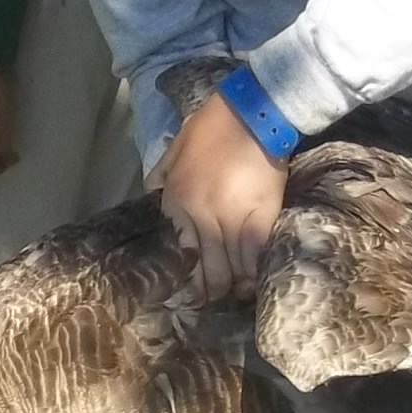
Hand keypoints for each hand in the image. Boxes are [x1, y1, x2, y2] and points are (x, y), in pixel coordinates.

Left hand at [158, 92, 288, 301]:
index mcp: (175, 200)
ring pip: (229, 268)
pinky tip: (256, 279)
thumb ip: (162, 174)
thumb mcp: (175, 148)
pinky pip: (253, 258)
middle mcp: (198, 216)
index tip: (194, 289)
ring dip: (234, 284)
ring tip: (238, 293)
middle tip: (218, 298)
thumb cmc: (213, 127)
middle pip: (205, 268)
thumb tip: (152, 190)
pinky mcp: (259, 218)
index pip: (180, 251)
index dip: (188, 277)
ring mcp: (228, 220)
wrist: (251, 114)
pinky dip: (254, 271)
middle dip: (211, 289)